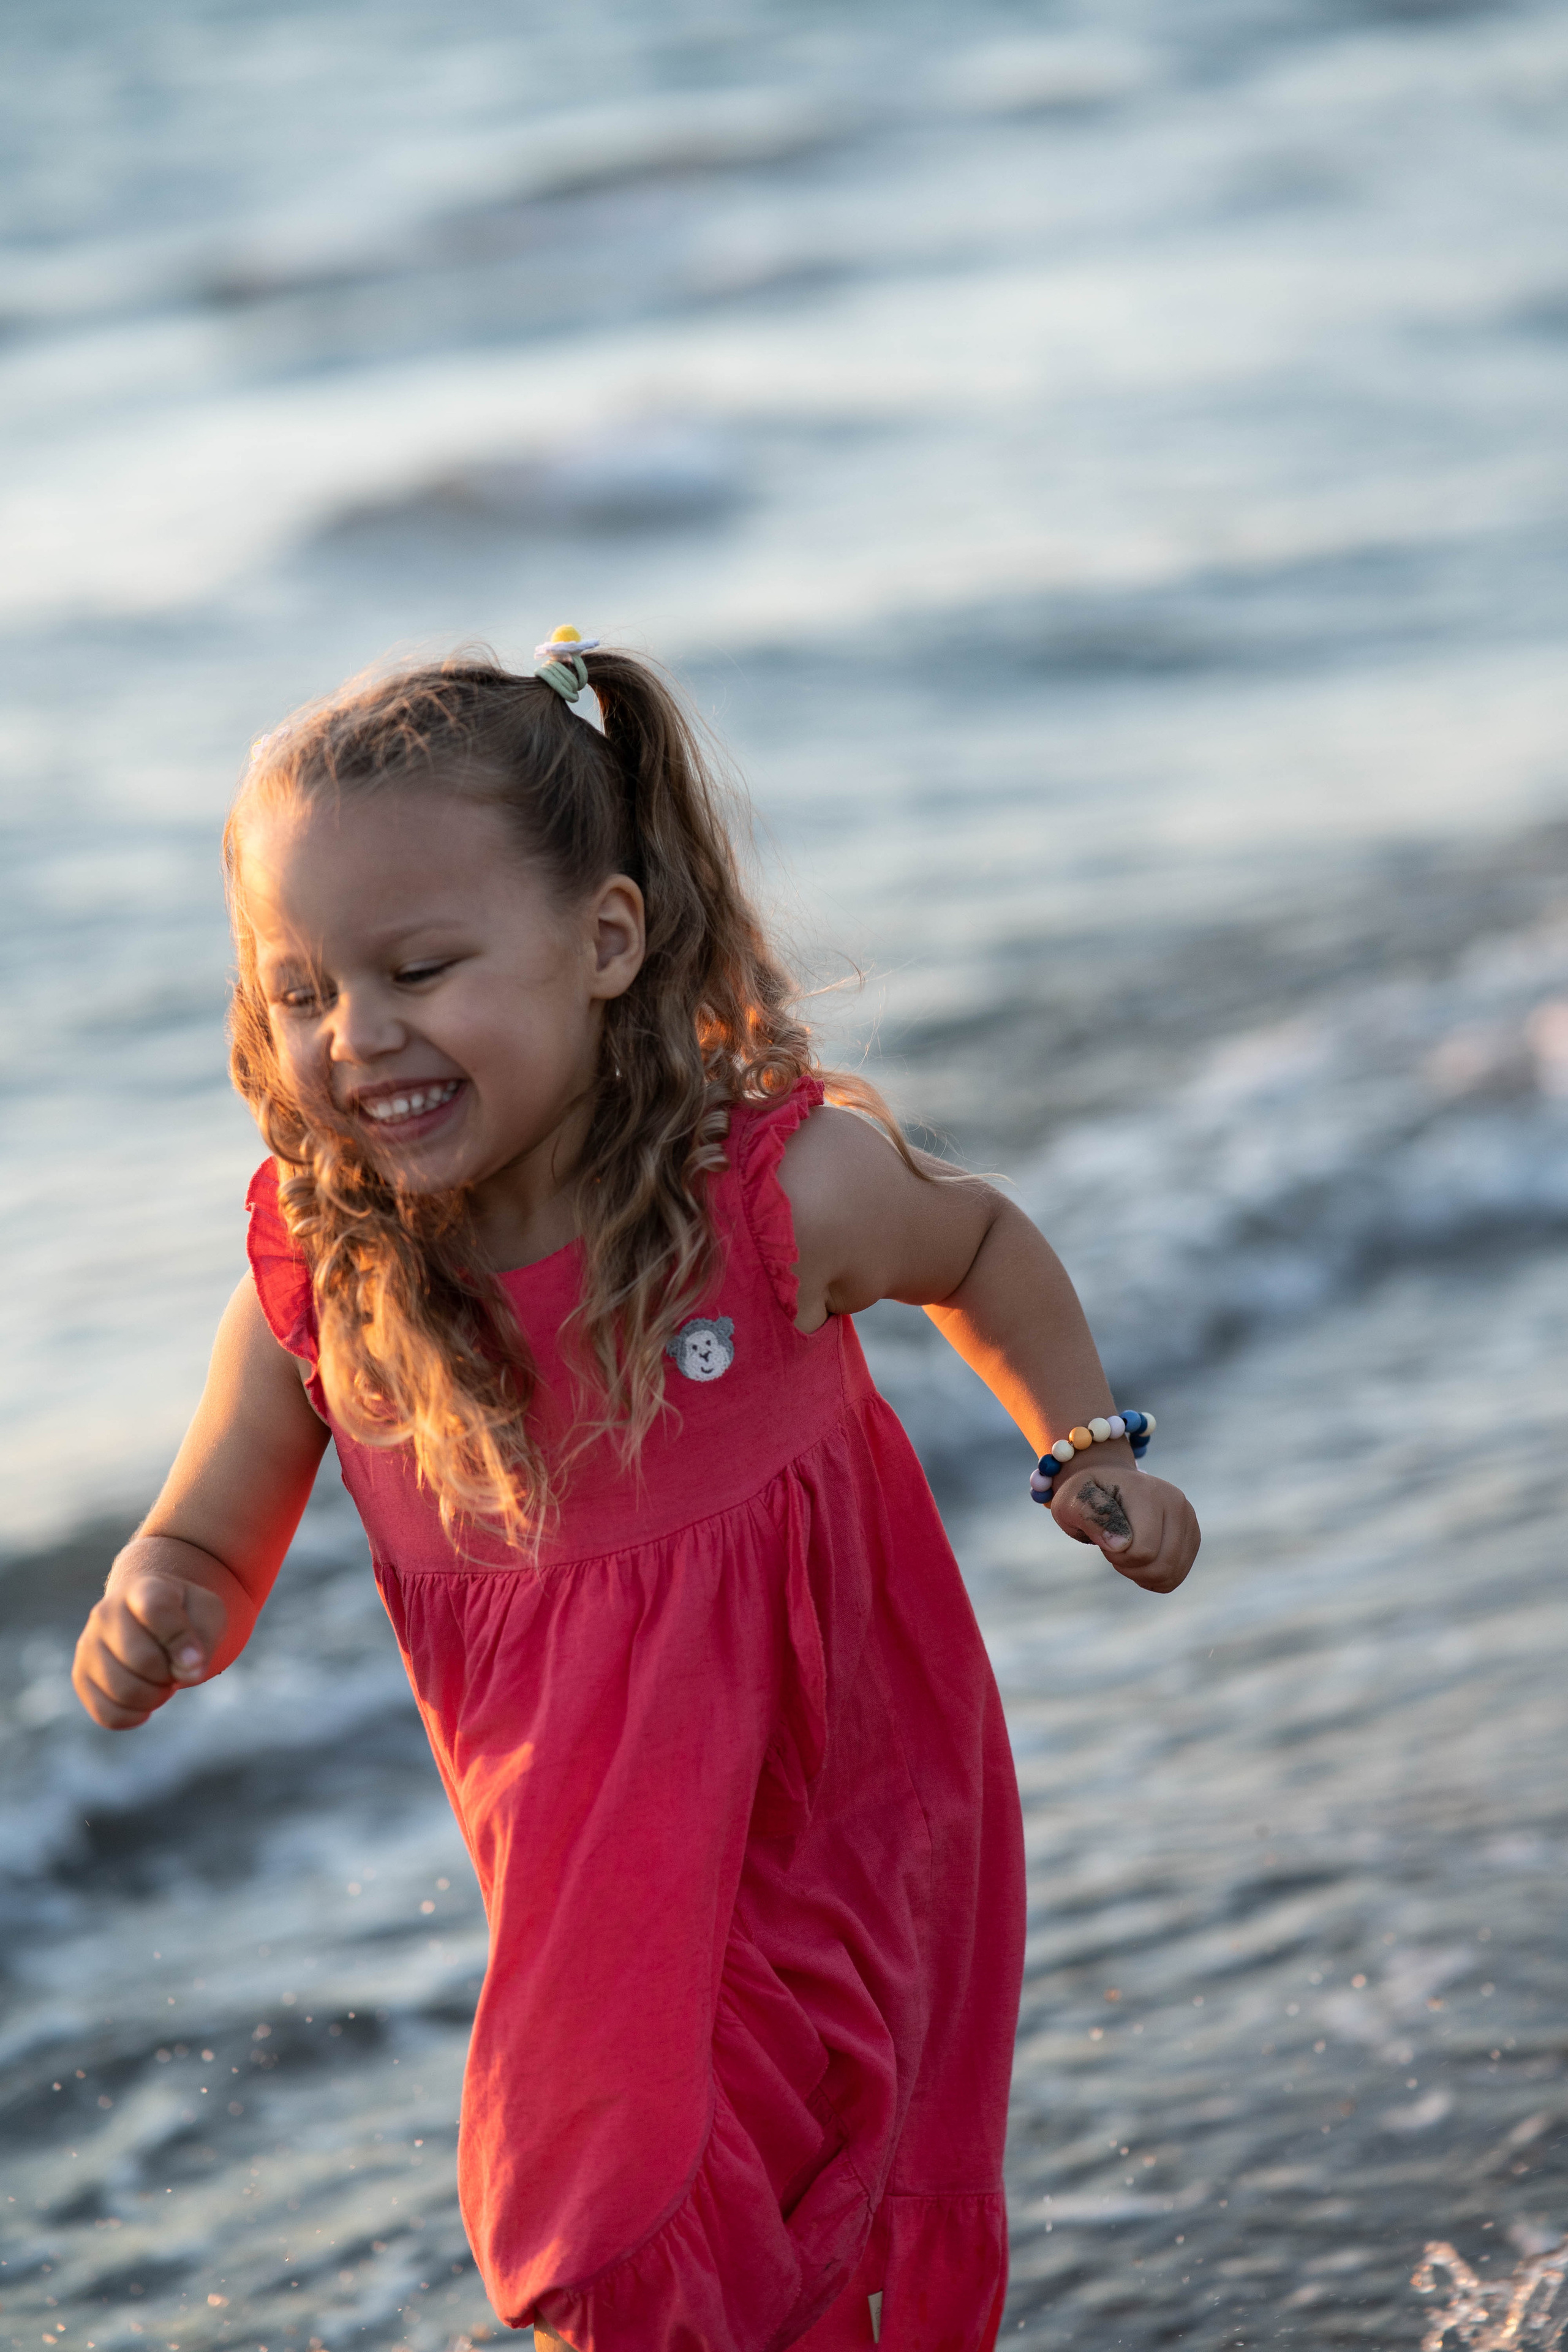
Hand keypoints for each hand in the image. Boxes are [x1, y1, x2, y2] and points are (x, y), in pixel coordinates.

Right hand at [72, 1566, 228, 1729]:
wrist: (150, 1619)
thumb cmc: (184, 1617)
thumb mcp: (208, 1615)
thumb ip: (203, 1639)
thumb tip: (187, 1673)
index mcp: (143, 1589)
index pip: (156, 1610)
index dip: (180, 1640)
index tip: (196, 1658)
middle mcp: (106, 1613)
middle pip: (142, 1660)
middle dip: (170, 1674)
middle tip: (176, 1668)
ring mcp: (88, 1645)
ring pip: (124, 1691)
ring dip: (155, 1697)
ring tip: (161, 1682)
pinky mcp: (81, 1677)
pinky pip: (108, 1714)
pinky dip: (135, 1716)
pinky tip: (145, 1701)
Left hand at [1052, 1464, 1198, 1592]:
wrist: (1109, 1483)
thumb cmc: (1087, 1494)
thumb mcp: (1072, 1498)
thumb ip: (1090, 1515)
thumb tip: (1122, 1545)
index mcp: (1148, 1492)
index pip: (1142, 1551)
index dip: (1116, 1556)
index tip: (1103, 1538)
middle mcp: (1176, 1503)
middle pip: (1161, 1567)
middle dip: (1129, 1567)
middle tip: (1113, 1548)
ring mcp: (1189, 1519)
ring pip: (1170, 1575)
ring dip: (1141, 1573)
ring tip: (1126, 1551)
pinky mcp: (1192, 1535)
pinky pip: (1176, 1576)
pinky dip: (1153, 1577)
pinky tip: (1139, 1559)